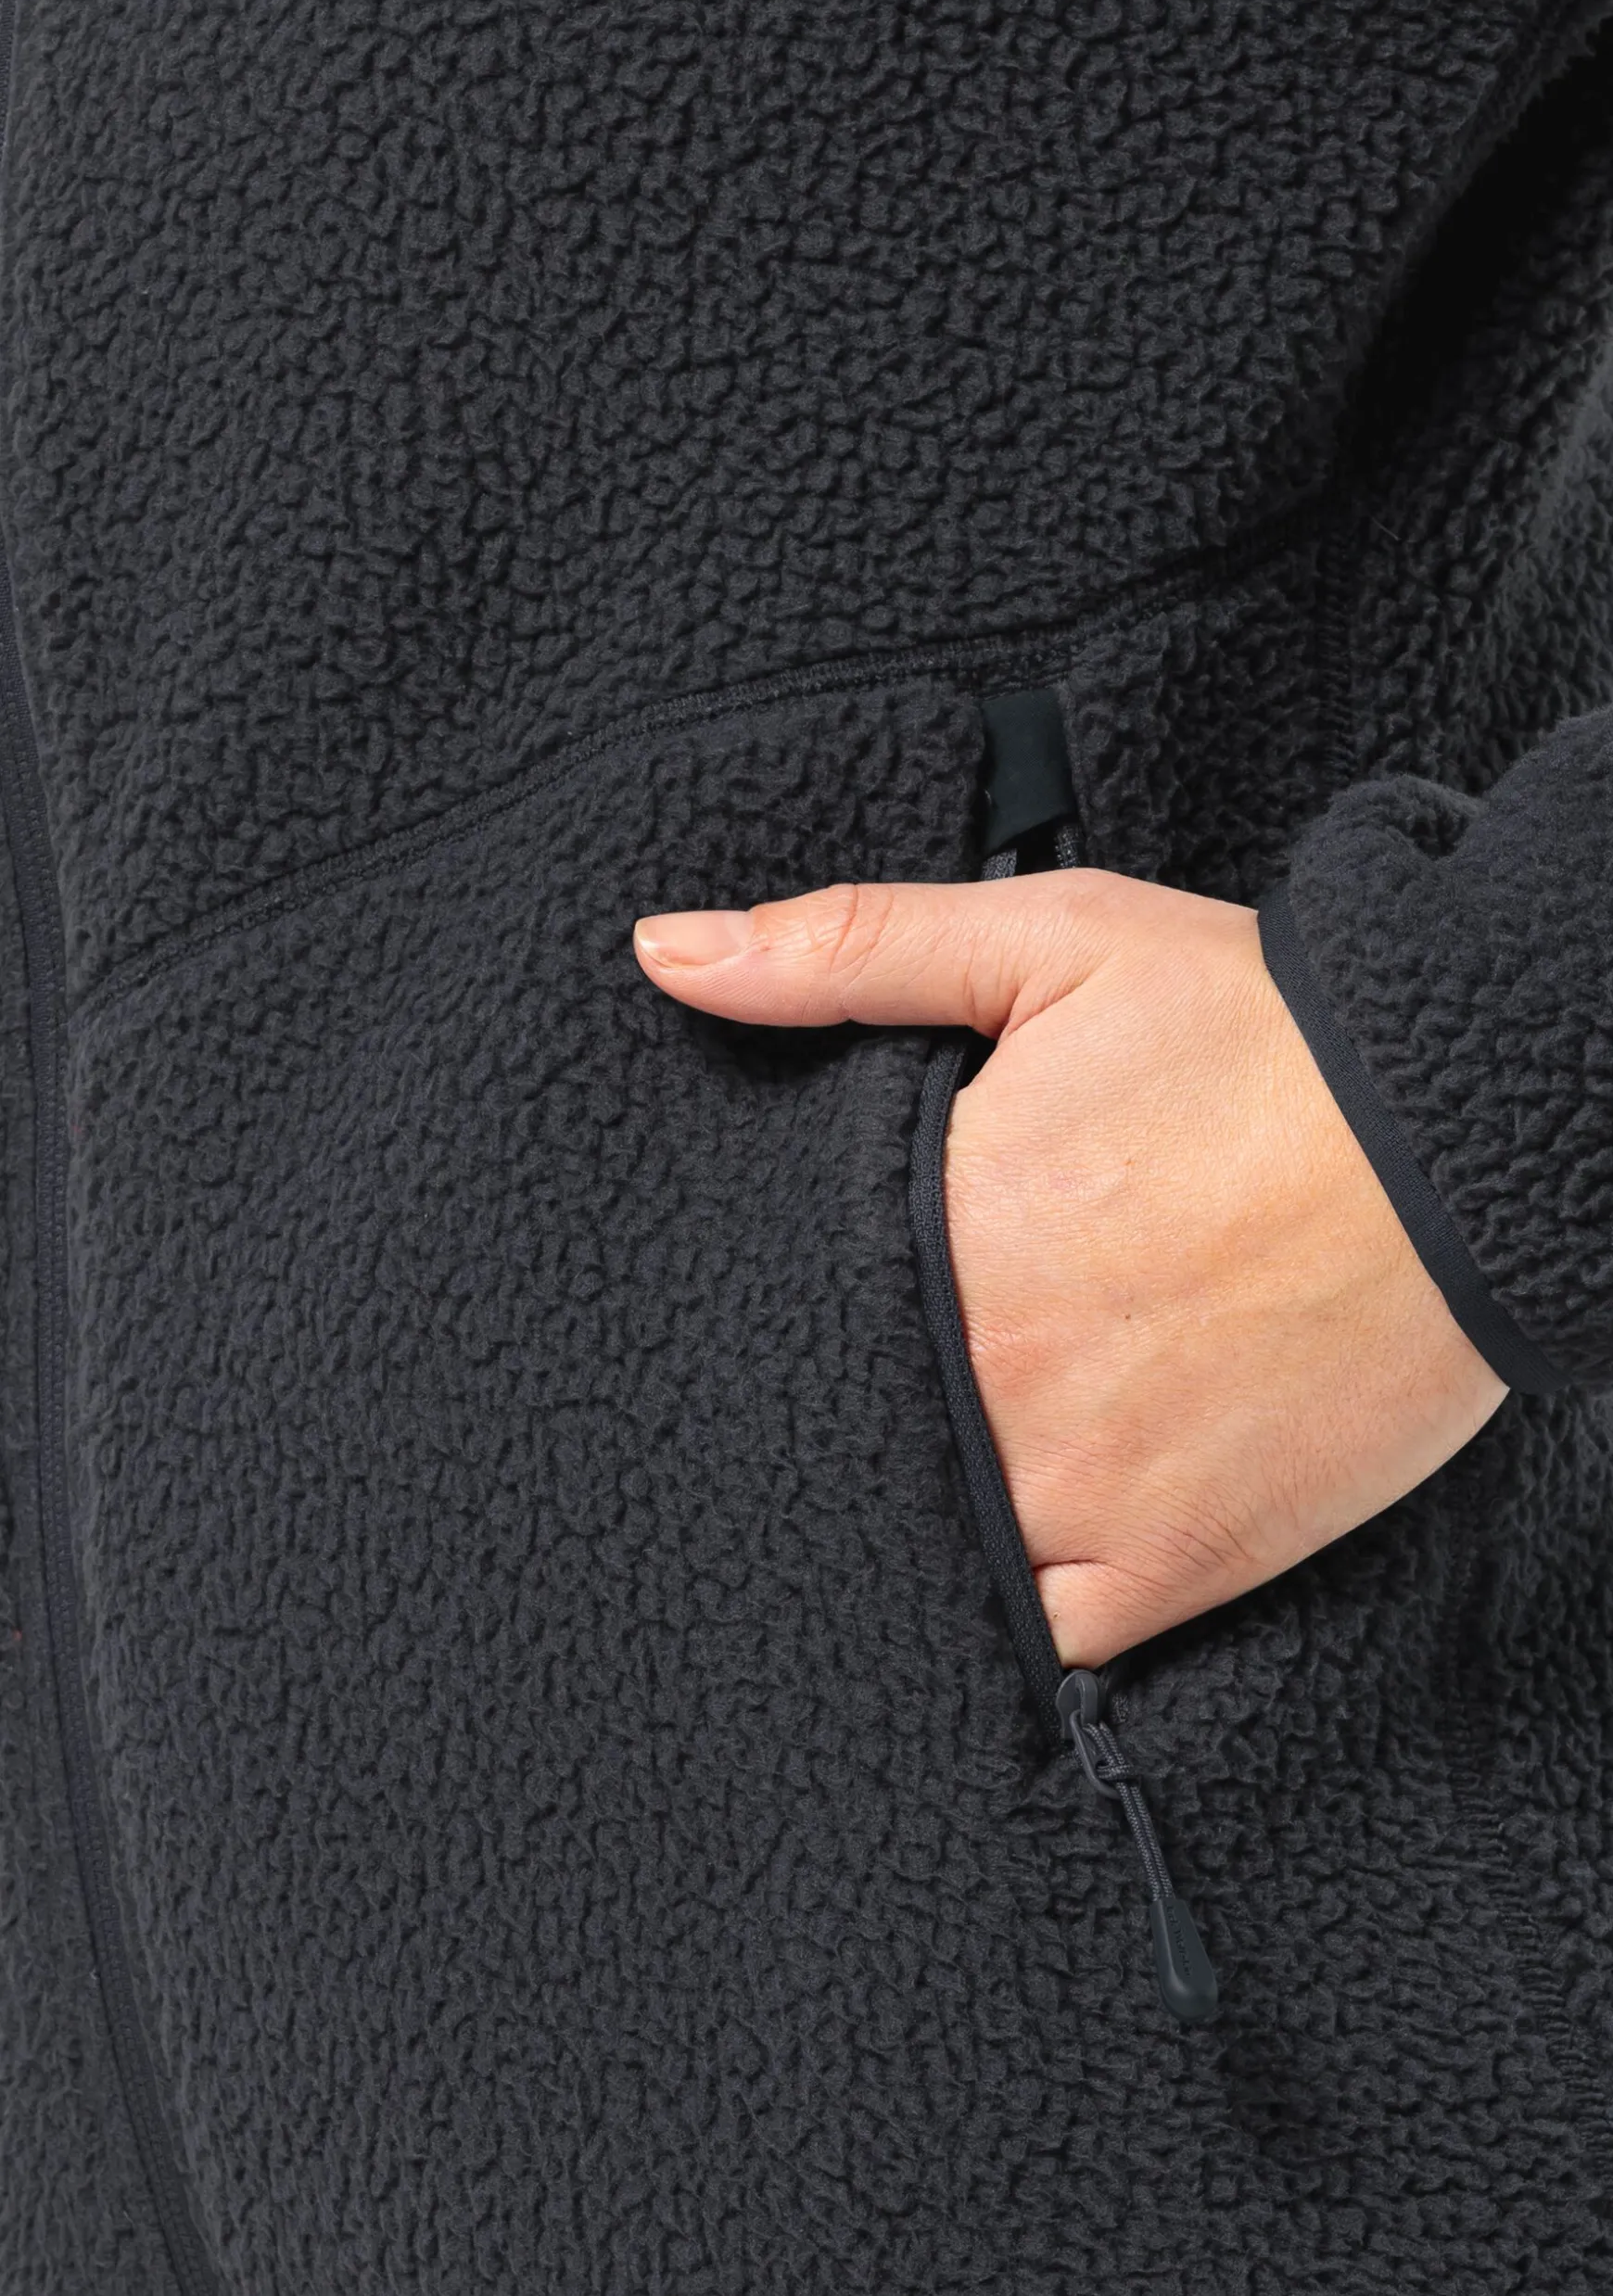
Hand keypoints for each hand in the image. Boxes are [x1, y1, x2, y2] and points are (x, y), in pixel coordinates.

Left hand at [633, 871, 1504, 1666]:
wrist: (1478, 1129)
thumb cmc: (1269, 1030)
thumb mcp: (1051, 940)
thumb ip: (845, 948)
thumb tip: (666, 951)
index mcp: (944, 1233)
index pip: (778, 1315)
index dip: (758, 1323)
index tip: (755, 1321)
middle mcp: (991, 1381)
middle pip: (840, 1438)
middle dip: (819, 1423)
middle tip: (805, 1412)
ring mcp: (1079, 1493)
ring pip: (919, 1550)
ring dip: (892, 1524)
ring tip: (884, 1492)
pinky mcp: (1174, 1565)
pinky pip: (1041, 1643)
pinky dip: (1002, 1623)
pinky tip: (983, 1582)